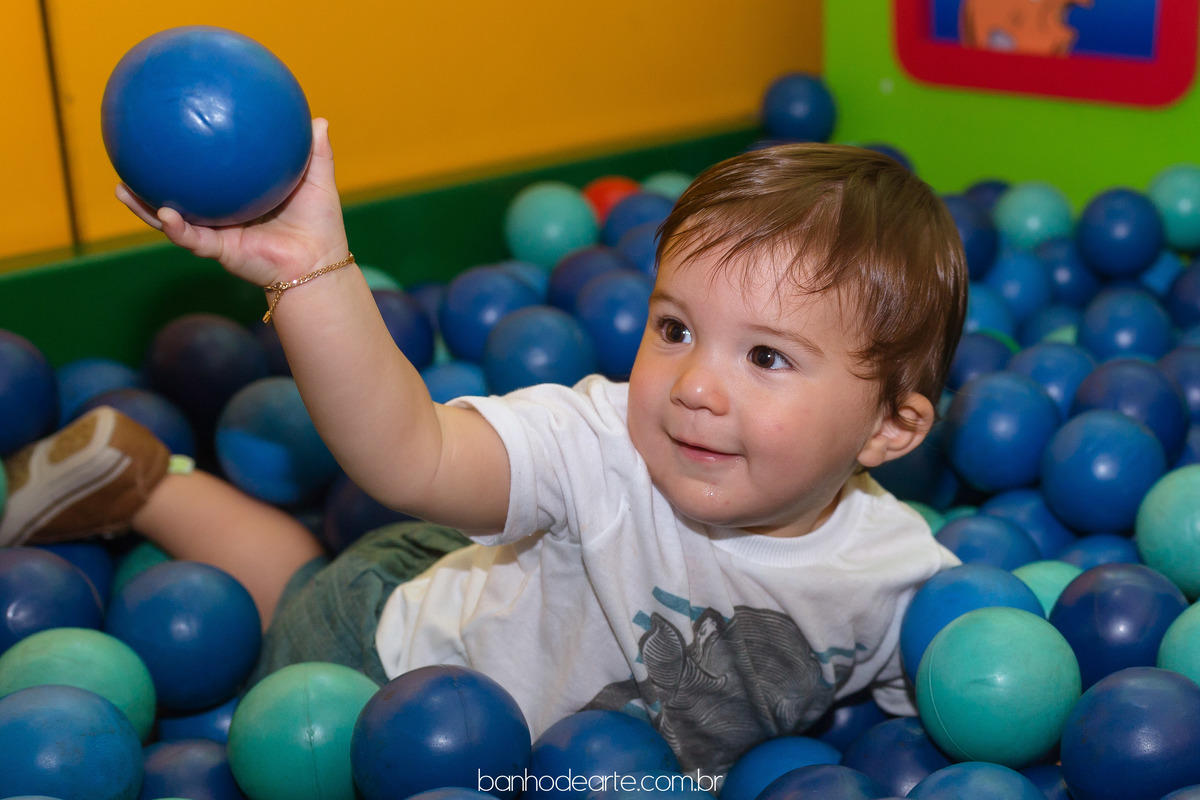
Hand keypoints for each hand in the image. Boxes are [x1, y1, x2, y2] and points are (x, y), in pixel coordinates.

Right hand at [115, 117, 350, 287]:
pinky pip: (192, 238)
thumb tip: (318, 119)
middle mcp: (222, 215)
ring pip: (172, 220)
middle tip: (128, 158)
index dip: (188, 158)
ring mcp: (217, 233)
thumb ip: (315, 153)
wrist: (319, 264)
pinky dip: (176, 227)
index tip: (169, 132)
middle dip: (150, 180)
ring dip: (145, 207)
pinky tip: (163, 213)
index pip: (207, 174)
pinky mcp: (220, 251)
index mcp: (238, 197)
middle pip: (179, 195)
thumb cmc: (320, 226)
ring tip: (121, 189)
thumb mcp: (317, 183)